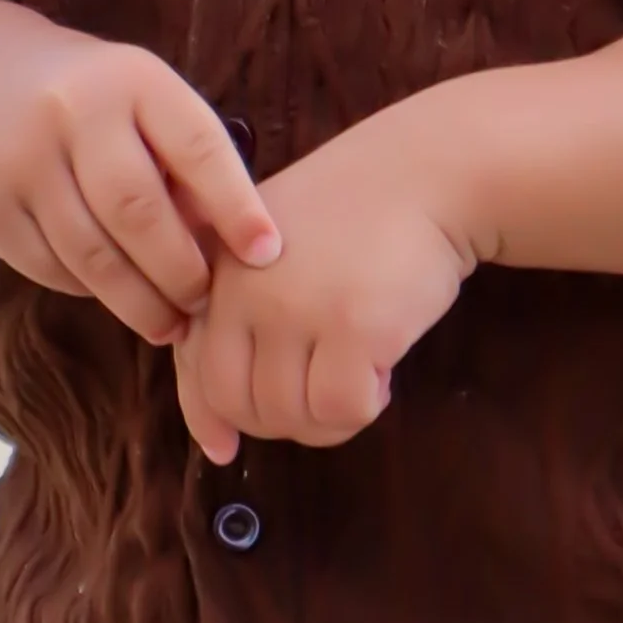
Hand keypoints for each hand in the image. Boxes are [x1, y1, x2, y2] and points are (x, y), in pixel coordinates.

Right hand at [0, 19, 280, 345]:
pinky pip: (51, 268)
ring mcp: (21, 159)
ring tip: (171, 323)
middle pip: (137, 211)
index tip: (267, 253)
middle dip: (181, 270)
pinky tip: (112, 293)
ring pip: (91, 254)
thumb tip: (233, 253)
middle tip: (205, 302)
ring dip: (139, 301)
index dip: (236, 206)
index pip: (195, 146)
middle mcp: (71, 110)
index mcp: (131, 78)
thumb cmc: (96, 102)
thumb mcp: (145, 101)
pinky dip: (89, 291)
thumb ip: (187, 162)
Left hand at [173, 125, 473, 460]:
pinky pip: (344, 411)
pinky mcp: (354, 327)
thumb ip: (235, 329)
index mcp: (218, 272)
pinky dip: (366, 408)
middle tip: (319, 396)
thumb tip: (216, 445)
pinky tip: (382, 373)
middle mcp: (245, 292)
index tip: (228, 449)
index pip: (195, 372)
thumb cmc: (353, 216)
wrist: (426, 173)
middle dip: (280, 422)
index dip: (209, 419)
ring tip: (356, 379)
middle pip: (240, 406)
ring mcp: (297, 309)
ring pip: (293, 417)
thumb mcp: (271, 256)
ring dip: (328, 419)